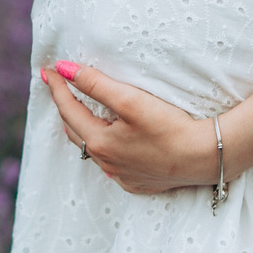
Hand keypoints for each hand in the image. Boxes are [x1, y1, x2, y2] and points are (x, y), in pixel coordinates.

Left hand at [41, 60, 225, 195]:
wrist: (206, 157)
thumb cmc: (170, 127)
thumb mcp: (130, 100)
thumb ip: (95, 84)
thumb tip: (62, 69)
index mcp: (99, 143)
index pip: (68, 109)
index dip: (57, 87)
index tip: (47, 70)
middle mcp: (106, 163)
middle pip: (75, 132)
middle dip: (65, 108)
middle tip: (58, 89)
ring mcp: (122, 176)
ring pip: (93, 150)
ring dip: (83, 130)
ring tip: (78, 113)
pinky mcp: (139, 183)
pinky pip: (112, 164)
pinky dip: (105, 149)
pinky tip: (111, 143)